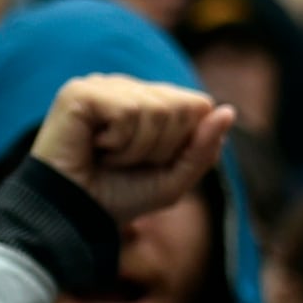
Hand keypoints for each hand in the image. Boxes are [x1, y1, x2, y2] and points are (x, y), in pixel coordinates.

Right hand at [30, 74, 232, 223]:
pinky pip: (128, 111)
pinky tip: (94, 147)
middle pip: (181, 107)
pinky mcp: (80, 92)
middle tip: (126, 162)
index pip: (199, 105)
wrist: (75, 216)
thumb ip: (204, 147)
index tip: (153, 162)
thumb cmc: (120, 197)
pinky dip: (119, 142)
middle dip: (162, 148)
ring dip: (138, 149)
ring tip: (109, 156)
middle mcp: (128, 89)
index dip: (185, 143)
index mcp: (151, 102)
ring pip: (157, 109)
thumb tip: (227, 110)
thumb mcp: (175, 179)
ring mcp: (103, 86)